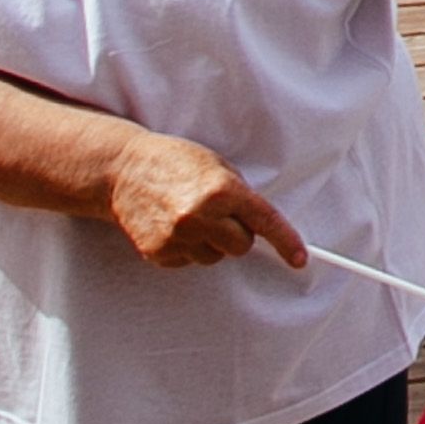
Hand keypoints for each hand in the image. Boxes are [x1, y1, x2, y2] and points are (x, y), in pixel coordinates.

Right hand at [104, 130, 304, 269]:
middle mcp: (201, 217)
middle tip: (220, 215)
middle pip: (241, 246)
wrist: (124, 170)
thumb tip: (261, 226)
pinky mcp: (159, 253)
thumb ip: (240, 196)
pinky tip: (172, 226)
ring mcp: (178, 238)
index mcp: (222, 190)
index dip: (286, 242)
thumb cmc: (176, 162)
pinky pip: (189, 261)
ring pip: (215, 257)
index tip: (300, 259)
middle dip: (237, 234)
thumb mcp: (217, 167)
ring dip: (211, 242)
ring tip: (190, 217)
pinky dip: (187, 248)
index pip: (264, 222)